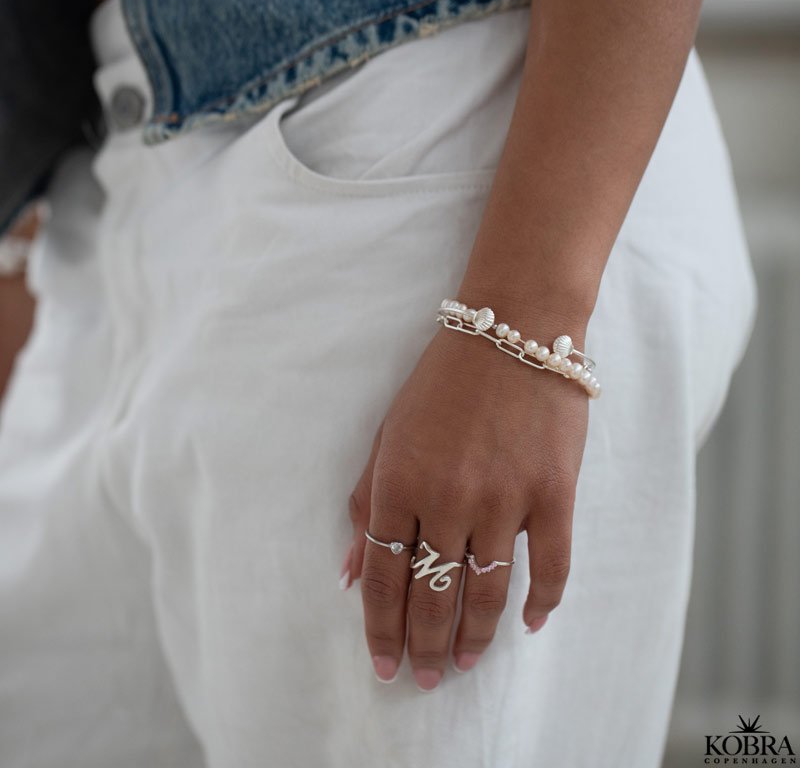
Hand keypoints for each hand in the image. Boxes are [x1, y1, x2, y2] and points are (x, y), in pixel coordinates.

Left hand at [342, 321, 588, 690]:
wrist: (512, 331)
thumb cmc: (442, 381)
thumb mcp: (388, 434)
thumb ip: (367, 502)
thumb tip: (350, 571)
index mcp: (399, 482)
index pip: (383, 576)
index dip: (381, 628)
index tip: (384, 665)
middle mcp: (448, 499)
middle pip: (432, 595)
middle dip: (423, 645)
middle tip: (424, 678)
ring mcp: (505, 499)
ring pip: (487, 592)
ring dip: (473, 636)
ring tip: (462, 664)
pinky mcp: (553, 493)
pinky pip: (551, 566)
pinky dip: (543, 602)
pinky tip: (531, 625)